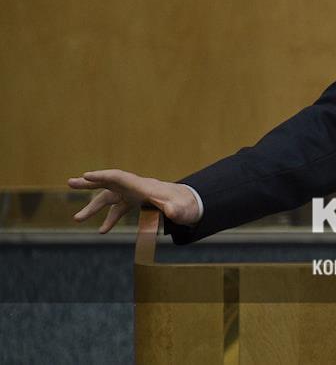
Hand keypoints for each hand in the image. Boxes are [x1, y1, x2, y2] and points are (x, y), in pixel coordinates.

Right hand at [67, 169, 200, 232]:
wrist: (193, 205)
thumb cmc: (187, 206)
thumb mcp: (182, 210)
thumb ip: (175, 210)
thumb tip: (172, 212)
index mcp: (144, 187)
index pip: (120, 177)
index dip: (103, 176)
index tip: (86, 176)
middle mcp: (137, 188)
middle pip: (110, 182)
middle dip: (91, 182)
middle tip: (71, 182)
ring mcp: (136, 195)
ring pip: (111, 198)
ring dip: (94, 207)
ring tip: (76, 219)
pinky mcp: (138, 203)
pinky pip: (119, 208)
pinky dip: (109, 218)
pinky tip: (102, 231)